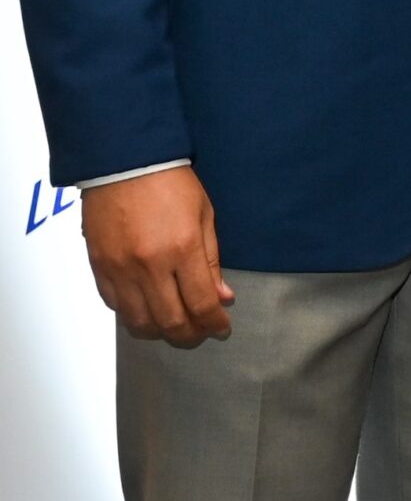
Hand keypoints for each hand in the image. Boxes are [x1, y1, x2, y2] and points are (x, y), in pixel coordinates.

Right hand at [83, 166, 232, 346]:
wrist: (124, 164)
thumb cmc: (171, 183)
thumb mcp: (205, 216)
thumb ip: (212, 261)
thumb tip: (222, 298)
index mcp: (182, 249)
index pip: (201, 303)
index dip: (215, 323)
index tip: (223, 329)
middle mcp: (149, 266)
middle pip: (170, 322)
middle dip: (191, 336)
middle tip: (202, 335)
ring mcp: (120, 270)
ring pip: (140, 322)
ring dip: (161, 334)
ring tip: (176, 328)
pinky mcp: (99, 269)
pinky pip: (116, 307)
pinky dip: (134, 317)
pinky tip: (149, 312)